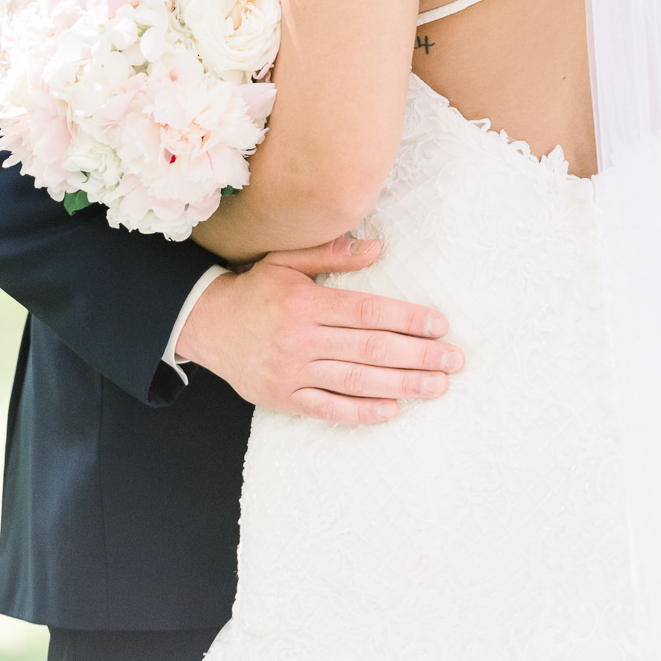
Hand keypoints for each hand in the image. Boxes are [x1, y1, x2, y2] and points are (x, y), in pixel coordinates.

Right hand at [174, 234, 462, 424]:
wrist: (207, 324)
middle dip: (417, 355)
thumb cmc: (256, 288)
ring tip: (437, 386)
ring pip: (356, 380)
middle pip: (369, 349)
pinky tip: (393, 410)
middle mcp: (300, 338)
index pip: (366, 312)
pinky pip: (329, 408)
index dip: (406, 319)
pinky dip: (362, 412)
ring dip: (402, 384)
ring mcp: (292, 371)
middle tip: (454, 360)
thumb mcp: (287, 259)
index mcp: (304, 301)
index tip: (440, 325)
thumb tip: (377, 248)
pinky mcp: (285, 397)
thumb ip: (332, 253)